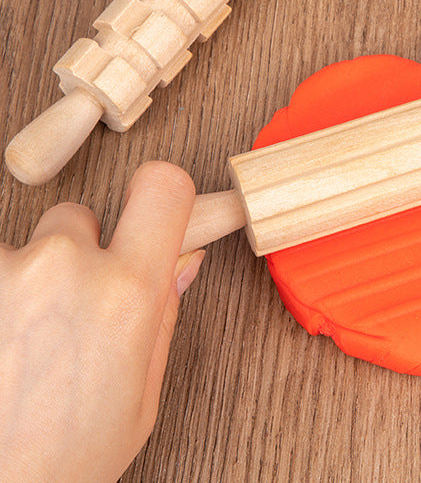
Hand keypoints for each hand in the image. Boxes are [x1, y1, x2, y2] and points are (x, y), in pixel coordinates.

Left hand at [0, 161, 203, 482]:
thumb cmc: (60, 461)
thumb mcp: (139, 398)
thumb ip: (162, 315)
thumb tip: (181, 258)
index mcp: (128, 293)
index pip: (162, 187)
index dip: (163, 194)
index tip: (152, 208)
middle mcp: (64, 267)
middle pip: (80, 217)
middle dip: (78, 253)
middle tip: (67, 312)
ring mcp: (6, 272)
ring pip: (26, 246)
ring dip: (27, 278)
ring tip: (20, 341)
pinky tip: (2, 341)